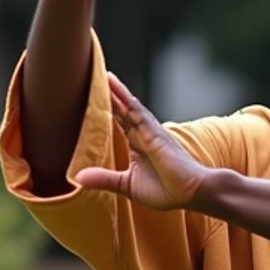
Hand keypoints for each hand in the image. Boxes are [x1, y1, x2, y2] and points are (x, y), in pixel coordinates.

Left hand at [75, 73, 208, 210]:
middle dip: (111, 94)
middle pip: (123, 109)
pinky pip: (139, 114)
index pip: (118, 121)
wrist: (192, 194)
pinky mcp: (155, 135)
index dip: (107, 108)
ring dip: (118, 92)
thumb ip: (104, 179)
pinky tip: (117, 89)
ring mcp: (150, 132)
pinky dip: (128, 101)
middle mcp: (143, 134)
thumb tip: (77, 178)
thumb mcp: (127, 185)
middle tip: (95, 75)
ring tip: (104, 76)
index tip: (90, 95)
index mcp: (137, 144)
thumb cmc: (166, 190)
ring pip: (130, 107)